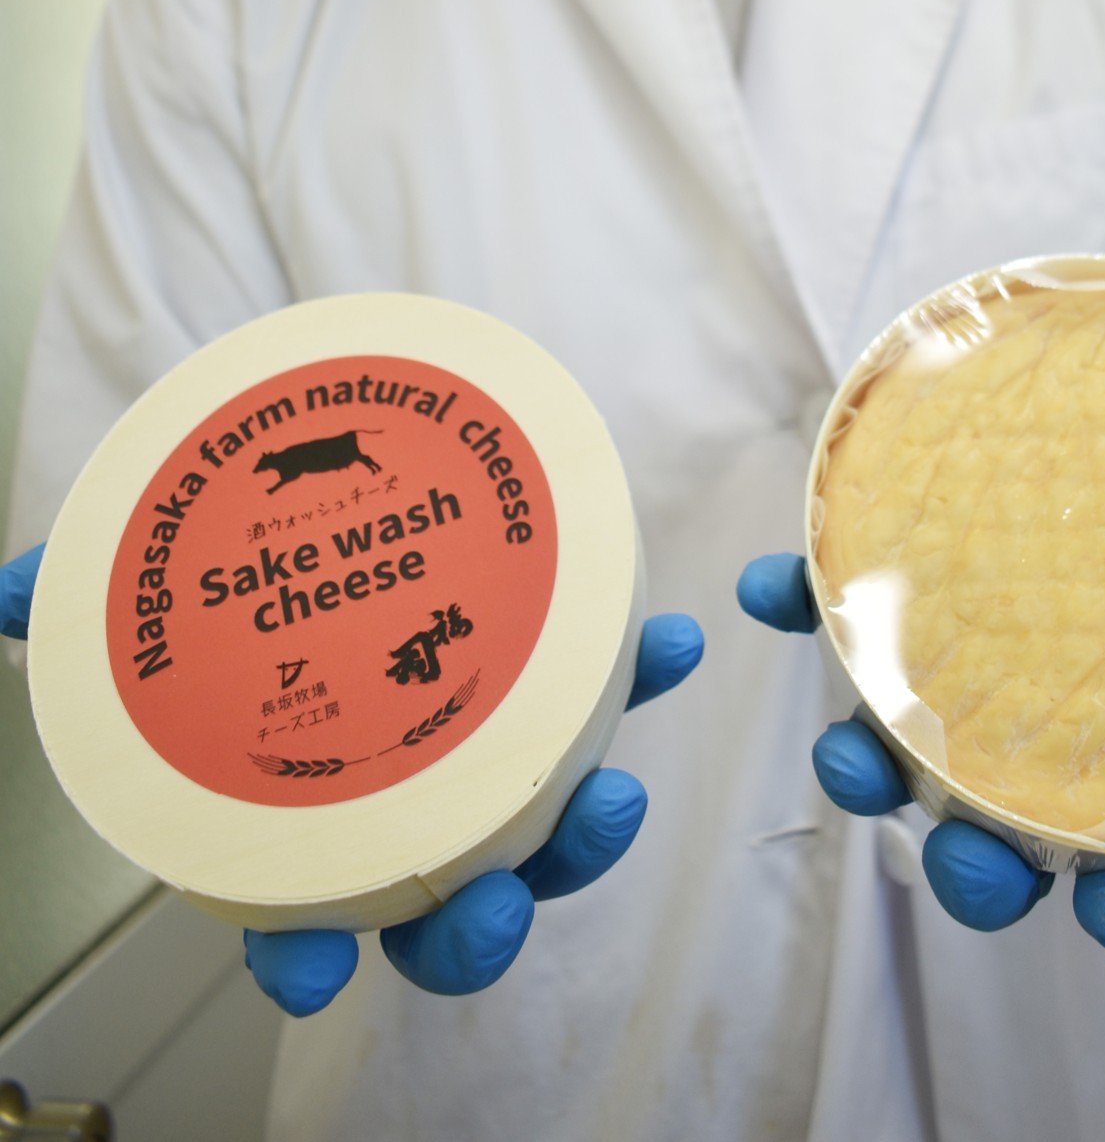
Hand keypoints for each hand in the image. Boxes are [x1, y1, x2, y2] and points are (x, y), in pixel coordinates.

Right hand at [0, 550, 700, 1015]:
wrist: (327, 499)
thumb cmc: (248, 584)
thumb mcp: (155, 593)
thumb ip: (87, 605)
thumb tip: (14, 590)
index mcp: (308, 821)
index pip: (299, 924)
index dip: (303, 961)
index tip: (314, 977)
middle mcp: (406, 810)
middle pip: (444, 911)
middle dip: (474, 931)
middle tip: (493, 909)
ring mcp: (489, 755)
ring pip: (542, 837)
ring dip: (584, 835)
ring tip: (616, 794)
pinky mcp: (558, 683)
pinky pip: (607, 699)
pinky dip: (639, 679)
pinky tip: (668, 645)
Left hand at [738, 415, 1104, 959]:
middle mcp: (1050, 727)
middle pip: (1011, 838)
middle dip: (978, 872)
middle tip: (960, 866)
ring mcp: (965, 669)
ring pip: (908, 756)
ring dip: (866, 770)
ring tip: (842, 754)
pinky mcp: (898, 593)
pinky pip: (837, 616)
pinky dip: (798, 608)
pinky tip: (769, 590)